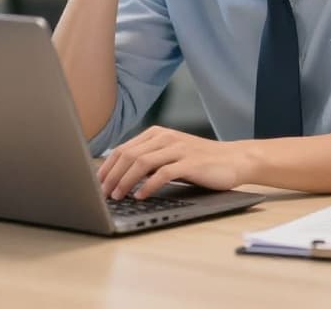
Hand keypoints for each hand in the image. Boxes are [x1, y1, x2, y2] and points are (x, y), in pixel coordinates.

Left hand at [97, 126, 251, 199]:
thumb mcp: (171, 154)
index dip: (107, 167)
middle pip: (129, 155)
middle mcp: (165, 137)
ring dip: (125, 181)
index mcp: (157, 133)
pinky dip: (148, 185)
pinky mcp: (190, 162)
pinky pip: (163, 173)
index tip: (97, 183)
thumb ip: (149, 159)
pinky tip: (141, 195)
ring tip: (117, 196)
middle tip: (102, 193)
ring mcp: (178, 148)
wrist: (234, 159)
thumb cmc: (200, 161)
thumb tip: (119, 175)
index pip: (123, 149)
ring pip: (142, 162)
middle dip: (112, 175)